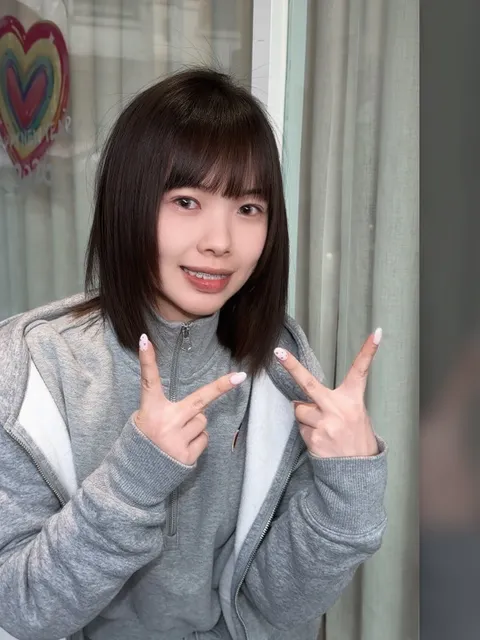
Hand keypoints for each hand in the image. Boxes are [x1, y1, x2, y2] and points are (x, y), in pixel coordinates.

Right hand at [134, 333, 246, 464]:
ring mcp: (176, 439)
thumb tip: (200, 409)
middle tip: (239, 376)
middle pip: (200, 399)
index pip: (149, 379)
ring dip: (194, 428)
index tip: (146, 340)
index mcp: (150, 409)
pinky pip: (204, 439)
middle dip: (221, 387)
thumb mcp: (146, 420)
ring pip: (203, 421)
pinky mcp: (186, 455)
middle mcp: (165, 421)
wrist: (136, 477)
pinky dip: (196, 442)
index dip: (147, 359)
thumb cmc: (144, 442)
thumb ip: (169, 409)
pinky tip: (180, 449)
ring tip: (176, 437)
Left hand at [274, 329, 381, 457]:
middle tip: (278, 353)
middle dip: (291, 366)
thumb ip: (335, 403)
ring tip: (323, 428)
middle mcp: (338, 409)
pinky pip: (300, 426)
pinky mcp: (314, 438)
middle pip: (308, 383)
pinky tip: (321, 439)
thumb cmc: (356, 440)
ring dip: (306, 416)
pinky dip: (307, 430)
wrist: (357, 473)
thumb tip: (302, 401)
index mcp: (353, 400)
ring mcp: (324, 424)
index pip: (361, 371)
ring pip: (299, 409)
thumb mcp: (357, 416)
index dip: (368, 351)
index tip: (377, 333)